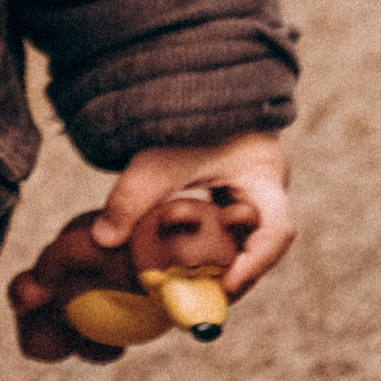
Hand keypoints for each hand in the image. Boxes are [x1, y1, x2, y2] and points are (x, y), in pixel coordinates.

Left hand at [91, 130, 294, 297]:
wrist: (183, 81)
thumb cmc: (179, 117)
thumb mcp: (155, 159)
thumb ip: (131, 198)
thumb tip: (103, 240)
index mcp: (264, 173)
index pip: (277, 229)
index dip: (255, 264)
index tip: (226, 286)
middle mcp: (268, 182)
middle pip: (265, 242)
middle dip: (239, 273)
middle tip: (206, 299)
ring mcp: (254, 185)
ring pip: (250, 236)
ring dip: (226, 262)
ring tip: (195, 288)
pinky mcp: (236, 186)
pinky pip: (233, 225)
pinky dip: (216, 245)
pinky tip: (190, 263)